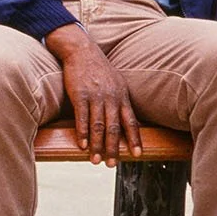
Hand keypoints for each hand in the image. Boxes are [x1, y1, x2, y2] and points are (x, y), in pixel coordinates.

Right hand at [45, 24, 141, 165]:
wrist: (82, 51)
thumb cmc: (99, 68)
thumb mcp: (117, 82)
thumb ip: (121, 101)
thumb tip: (127, 120)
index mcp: (122, 97)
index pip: (131, 122)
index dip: (134, 139)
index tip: (137, 155)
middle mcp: (111, 98)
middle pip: (114, 128)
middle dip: (114, 148)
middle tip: (112, 165)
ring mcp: (95, 96)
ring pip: (98, 125)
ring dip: (97, 145)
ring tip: (96, 160)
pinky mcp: (79, 95)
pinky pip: (82, 117)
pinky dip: (83, 132)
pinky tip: (82, 144)